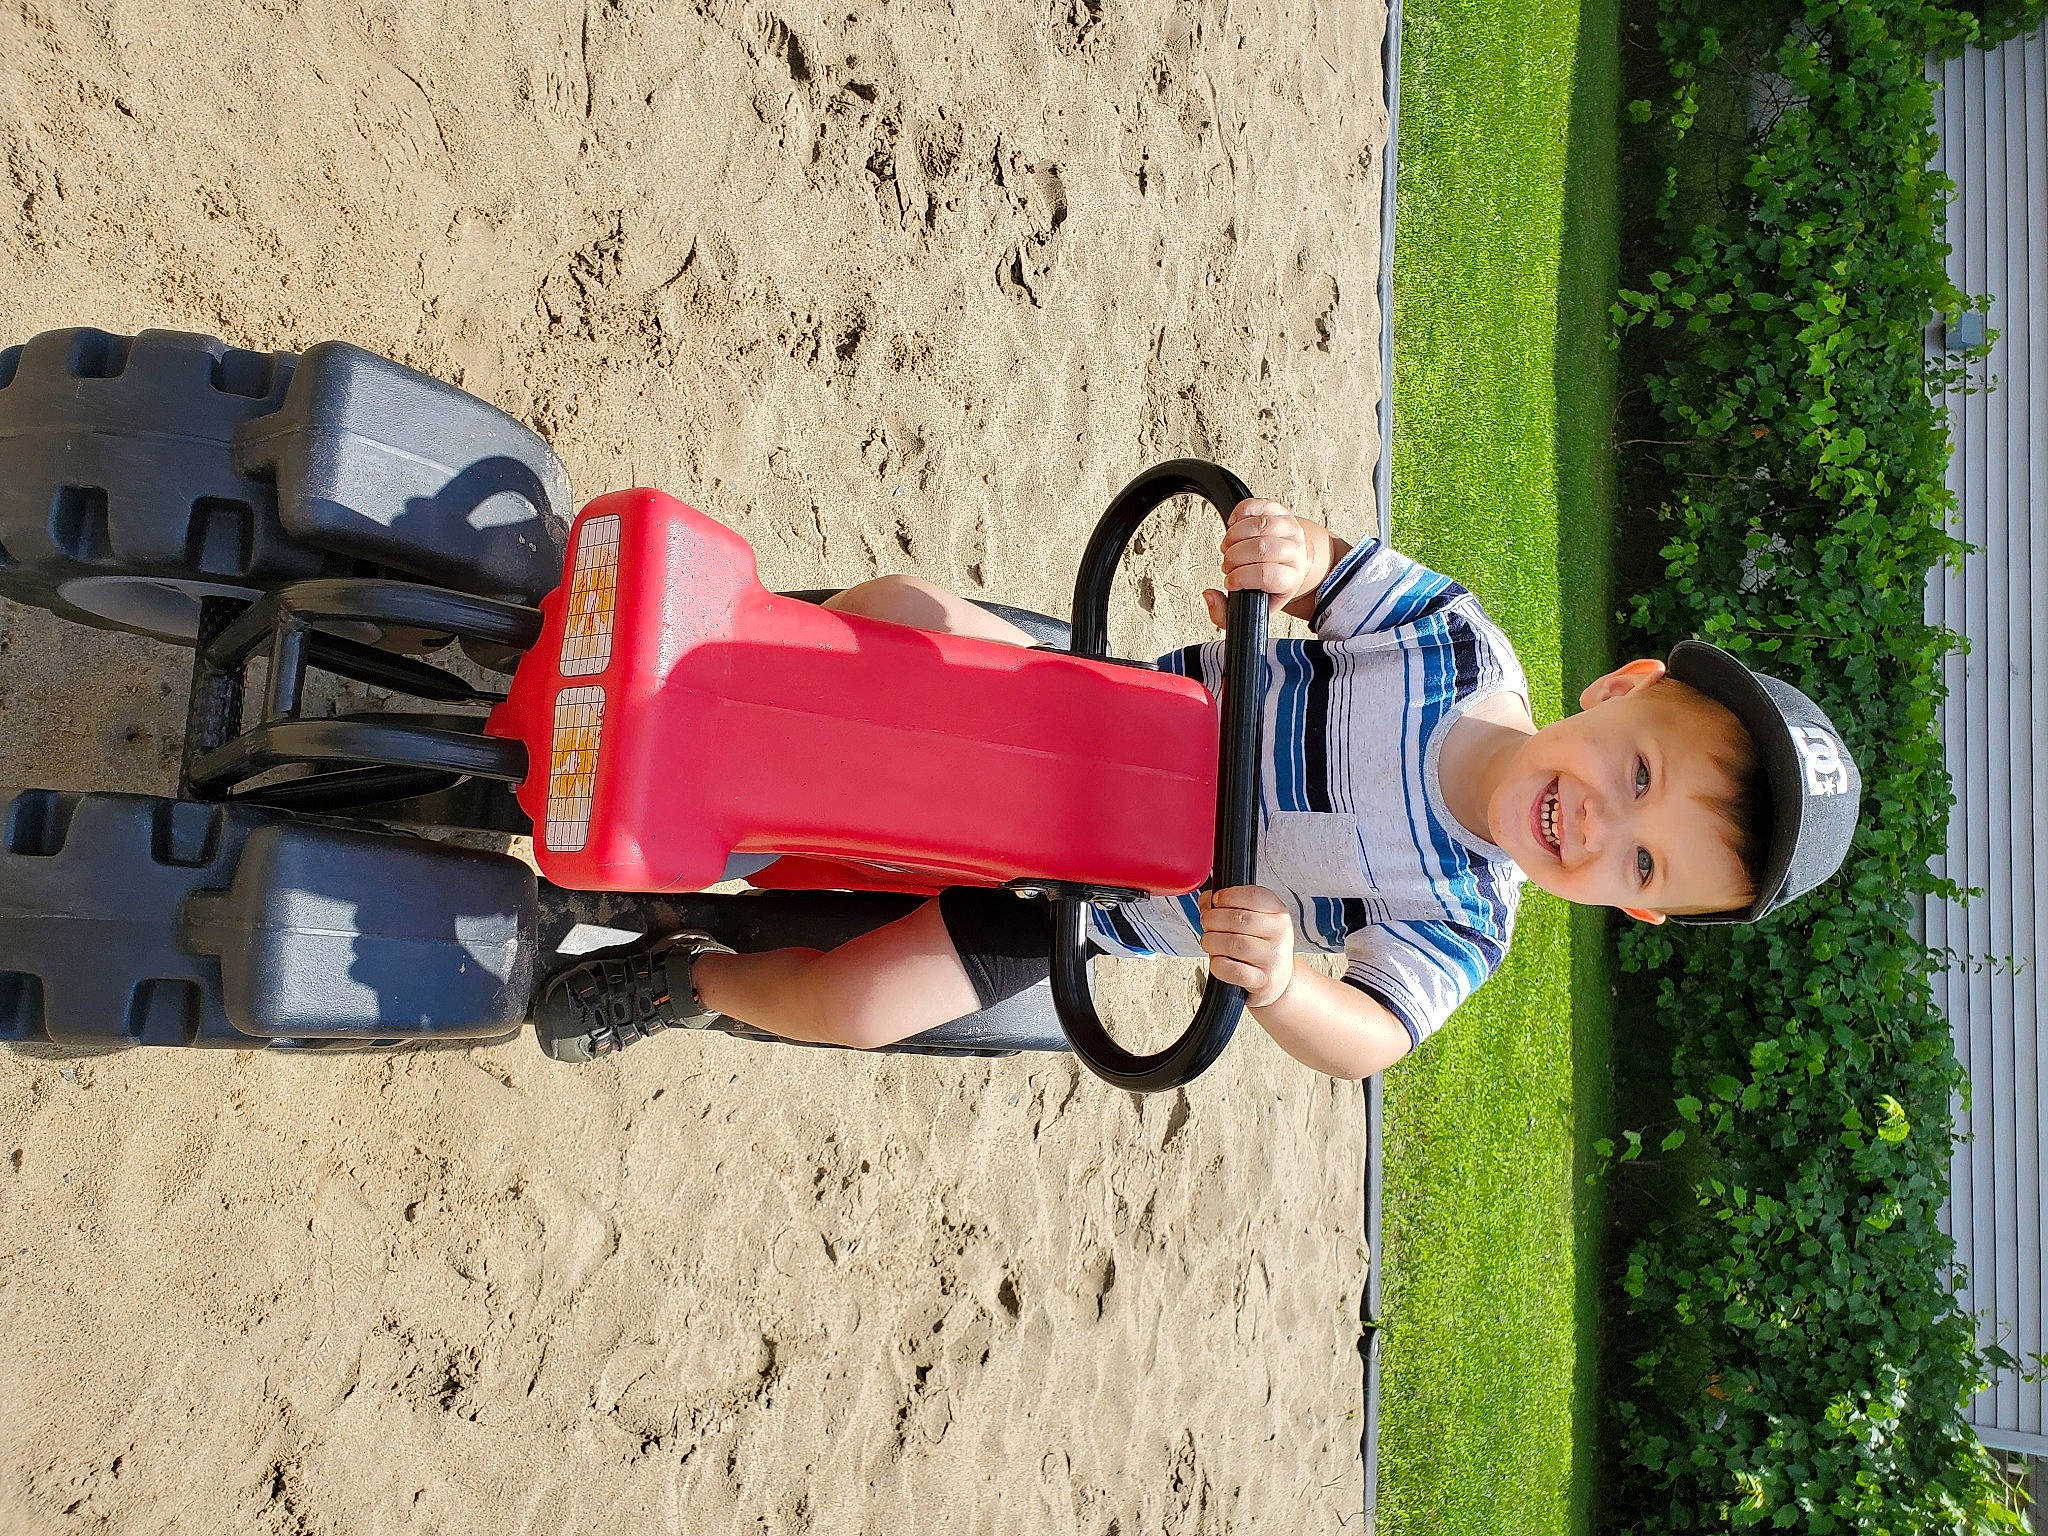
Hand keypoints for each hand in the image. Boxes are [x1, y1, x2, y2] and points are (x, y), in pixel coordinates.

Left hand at [1197, 885, 1295, 1008]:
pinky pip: (1232, 969)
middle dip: (1212, 920)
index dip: (1227, 896)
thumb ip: (1226, 905)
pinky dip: (1218, 964)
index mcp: (1278, 912)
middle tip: (1207, 925)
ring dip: (1212, 942)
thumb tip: (1206, 900)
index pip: (1253, 896)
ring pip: (1234, 944)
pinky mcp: (1263, 981)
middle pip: (1238, 919)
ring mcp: (1273, 958)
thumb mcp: (1250, 919)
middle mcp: (1280, 933)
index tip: (1216, 901)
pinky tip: (1219, 961)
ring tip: (1210, 943)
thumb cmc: (1258, 945)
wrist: (1275, 979)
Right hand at [1203, 497, 1312, 628]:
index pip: (1265, 575)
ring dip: (1234, 537)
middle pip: (1261, 549)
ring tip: (1230, 547)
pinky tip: (1234, 526)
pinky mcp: (1280, 511)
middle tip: (1229, 564)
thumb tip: (1209, 596)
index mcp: (1291, 579)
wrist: (1293, 564)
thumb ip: (1224, 613)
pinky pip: (1258, 505)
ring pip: (1259, 526)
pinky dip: (1239, 514)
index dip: (1241, 578)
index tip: (1230, 582)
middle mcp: (1295, 552)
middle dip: (1235, 557)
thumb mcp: (1253, 608)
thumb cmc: (1270, 586)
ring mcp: (1290, 529)